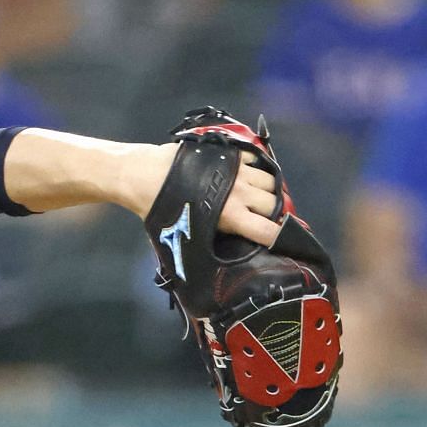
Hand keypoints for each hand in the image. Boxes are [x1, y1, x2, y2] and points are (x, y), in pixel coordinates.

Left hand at [114, 142, 284, 248]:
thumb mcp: (184, 238)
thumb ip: (206, 248)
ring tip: (257, 199)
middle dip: (272, 214)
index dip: (279, 238)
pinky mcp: (231, 153)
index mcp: (230, 215)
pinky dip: (258, 171)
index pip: (269, 231)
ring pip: (270, 182)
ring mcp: (238, 170)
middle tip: (262, 220)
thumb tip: (210, 272)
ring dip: (267, 192)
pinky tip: (248, 179)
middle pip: (274, 204)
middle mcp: (240, 191)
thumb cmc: (160, 211)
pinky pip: (257, 162)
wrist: (145, 175)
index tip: (281, 242)